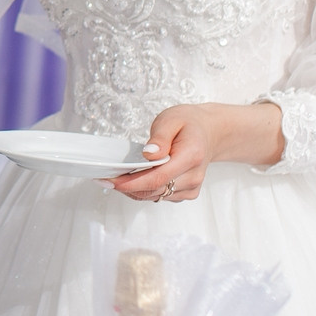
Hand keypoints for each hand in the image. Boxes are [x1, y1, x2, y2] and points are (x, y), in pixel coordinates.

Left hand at [107, 101, 284, 203]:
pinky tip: (134, 179)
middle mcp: (193, 176)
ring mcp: (192, 187)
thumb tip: (149, 154)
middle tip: (105, 178)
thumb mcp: (171, 119)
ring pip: (156, 196)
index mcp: (191, 156)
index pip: (158, 178)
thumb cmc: (188, 123)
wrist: (210, 132)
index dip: (132, 183)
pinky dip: (145, 191)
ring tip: (117, 177)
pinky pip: (162, 196)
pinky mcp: (188, 192)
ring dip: (134, 190)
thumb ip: (160, 137)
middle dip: (127, 187)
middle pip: (155, 190)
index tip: (111, 180)